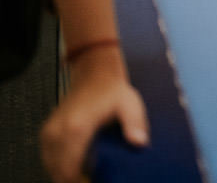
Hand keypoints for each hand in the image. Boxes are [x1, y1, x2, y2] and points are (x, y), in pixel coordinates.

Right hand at [41, 47, 147, 182]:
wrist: (94, 74)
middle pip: (58, 173)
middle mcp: (58, 132)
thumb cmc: (112, 91)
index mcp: (77, 128)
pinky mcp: (47, 134)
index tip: (95, 182)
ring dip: (66, 174)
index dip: (81, 182)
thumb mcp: (131, 105)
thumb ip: (135, 124)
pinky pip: (48, 159)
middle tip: (93, 179)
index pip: (70, 169)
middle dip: (74, 180)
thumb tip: (139, 142)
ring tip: (87, 172)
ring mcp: (49, 133)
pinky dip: (60, 166)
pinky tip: (77, 163)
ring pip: (51, 168)